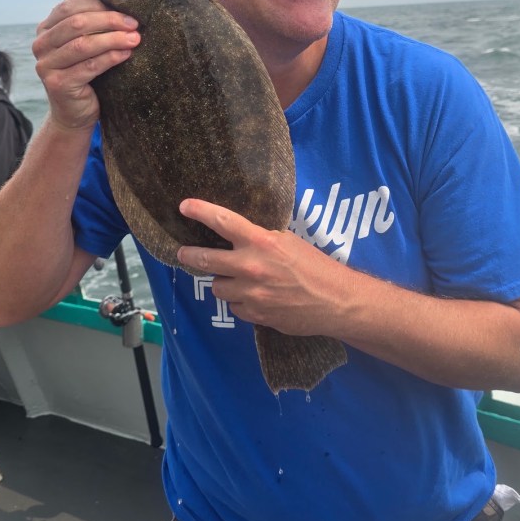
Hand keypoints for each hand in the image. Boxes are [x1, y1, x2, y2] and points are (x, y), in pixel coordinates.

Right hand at [32, 0, 140, 130]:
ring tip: (135, 39)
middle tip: (134, 24)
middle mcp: (40, 46)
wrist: (74, 113)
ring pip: (83, 45)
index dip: (98, 6)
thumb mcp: (84, 45)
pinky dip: (110, 58)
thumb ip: (91, 24)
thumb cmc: (84, 74)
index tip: (126, 12)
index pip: (69, 8)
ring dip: (113, 39)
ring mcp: (46, 66)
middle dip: (109, 21)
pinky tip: (126, 54)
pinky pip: (89, 66)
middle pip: (77, 24)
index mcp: (45, 30)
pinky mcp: (57, 84)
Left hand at [177, 198, 348, 335]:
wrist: (335, 301)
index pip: (223, 221)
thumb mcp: (289, 242)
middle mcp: (251, 267)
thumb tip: (238, 235)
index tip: (184, 206)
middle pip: (206, 260)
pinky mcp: (254, 314)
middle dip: (191, 256)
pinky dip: (240, 301)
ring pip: (218, 287)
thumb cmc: (316, 267)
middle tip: (184, 253)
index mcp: (261, 242)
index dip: (200, 211)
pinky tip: (256, 297)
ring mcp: (250, 293)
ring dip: (224, 282)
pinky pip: (235, 306)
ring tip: (238, 279)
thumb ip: (261, 239)